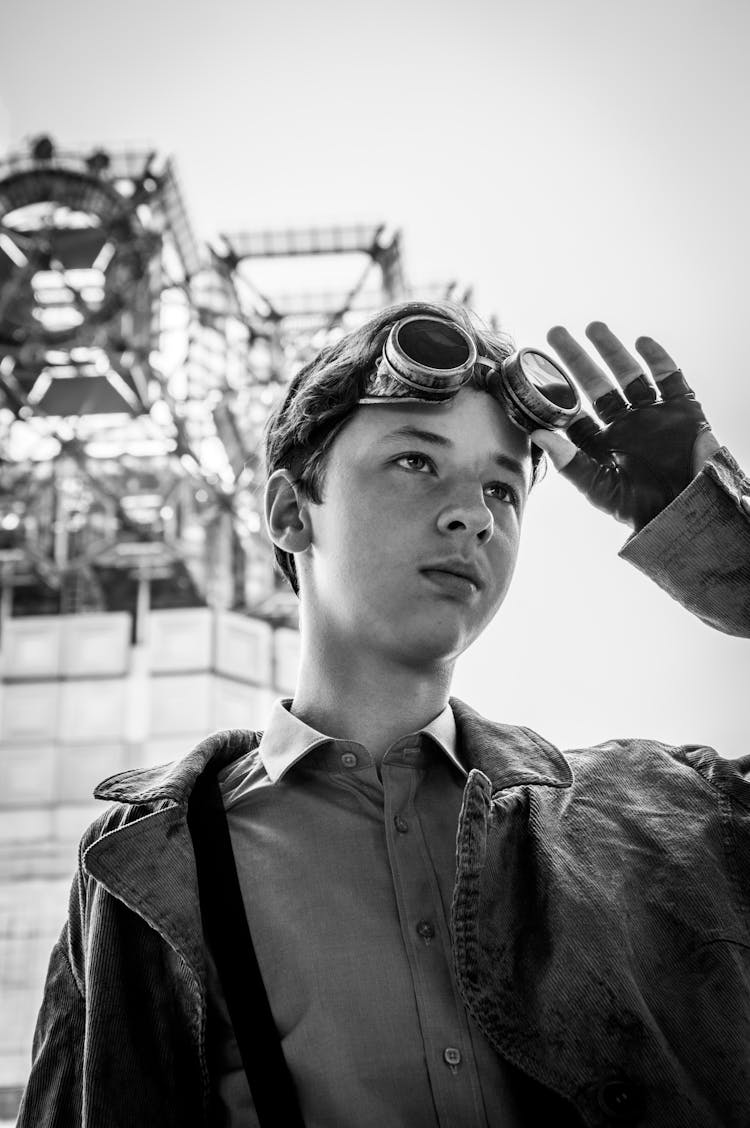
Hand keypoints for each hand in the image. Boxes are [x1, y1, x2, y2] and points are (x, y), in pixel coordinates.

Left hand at [531, 321, 720, 530]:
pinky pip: (670, 379)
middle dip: (576, 359)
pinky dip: (658, 360)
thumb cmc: (639, 508)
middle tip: (556, 333)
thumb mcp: (599, 487)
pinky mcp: (682, 411)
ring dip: (612, 351)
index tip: (535, 369)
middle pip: (595, 385)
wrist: (687, 511)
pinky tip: (642, 342)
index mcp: (601, 445)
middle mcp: (623, 426)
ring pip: (628, 375)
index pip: (573, 413)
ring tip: (594, 327)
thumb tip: (536, 434)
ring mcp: (652, 416)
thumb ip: (570, 462)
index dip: (555, 392)